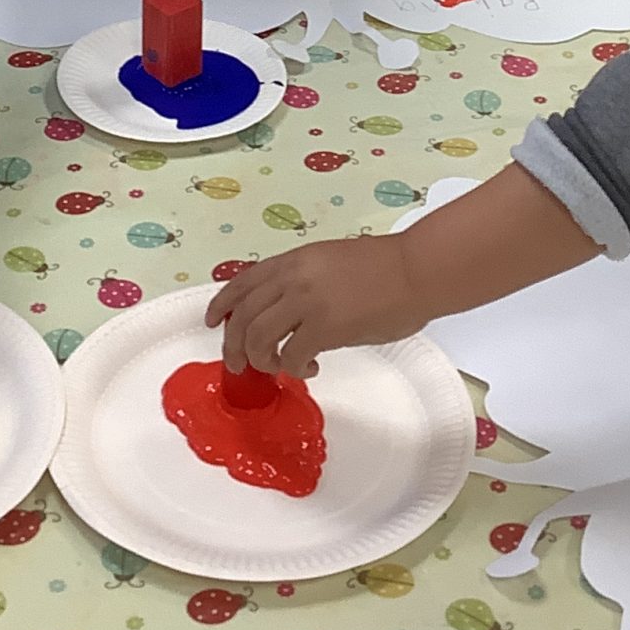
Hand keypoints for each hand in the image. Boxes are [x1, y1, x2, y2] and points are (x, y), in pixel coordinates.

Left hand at [207, 235, 425, 375]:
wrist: (416, 271)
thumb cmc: (385, 268)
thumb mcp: (331, 262)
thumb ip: (304, 280)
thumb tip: (289, 312)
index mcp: (294, 260)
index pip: (243, 282)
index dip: (221, 304)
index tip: (212, 322)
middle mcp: (293, 277)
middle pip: (243, 315)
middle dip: (233, 345)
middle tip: (238, 365)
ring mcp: (307, 301)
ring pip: (258, 337)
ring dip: (261, 359)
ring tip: (276, 368)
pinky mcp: (325, 327)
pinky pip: (290, 356)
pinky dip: (293, 368)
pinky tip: (309, 368)